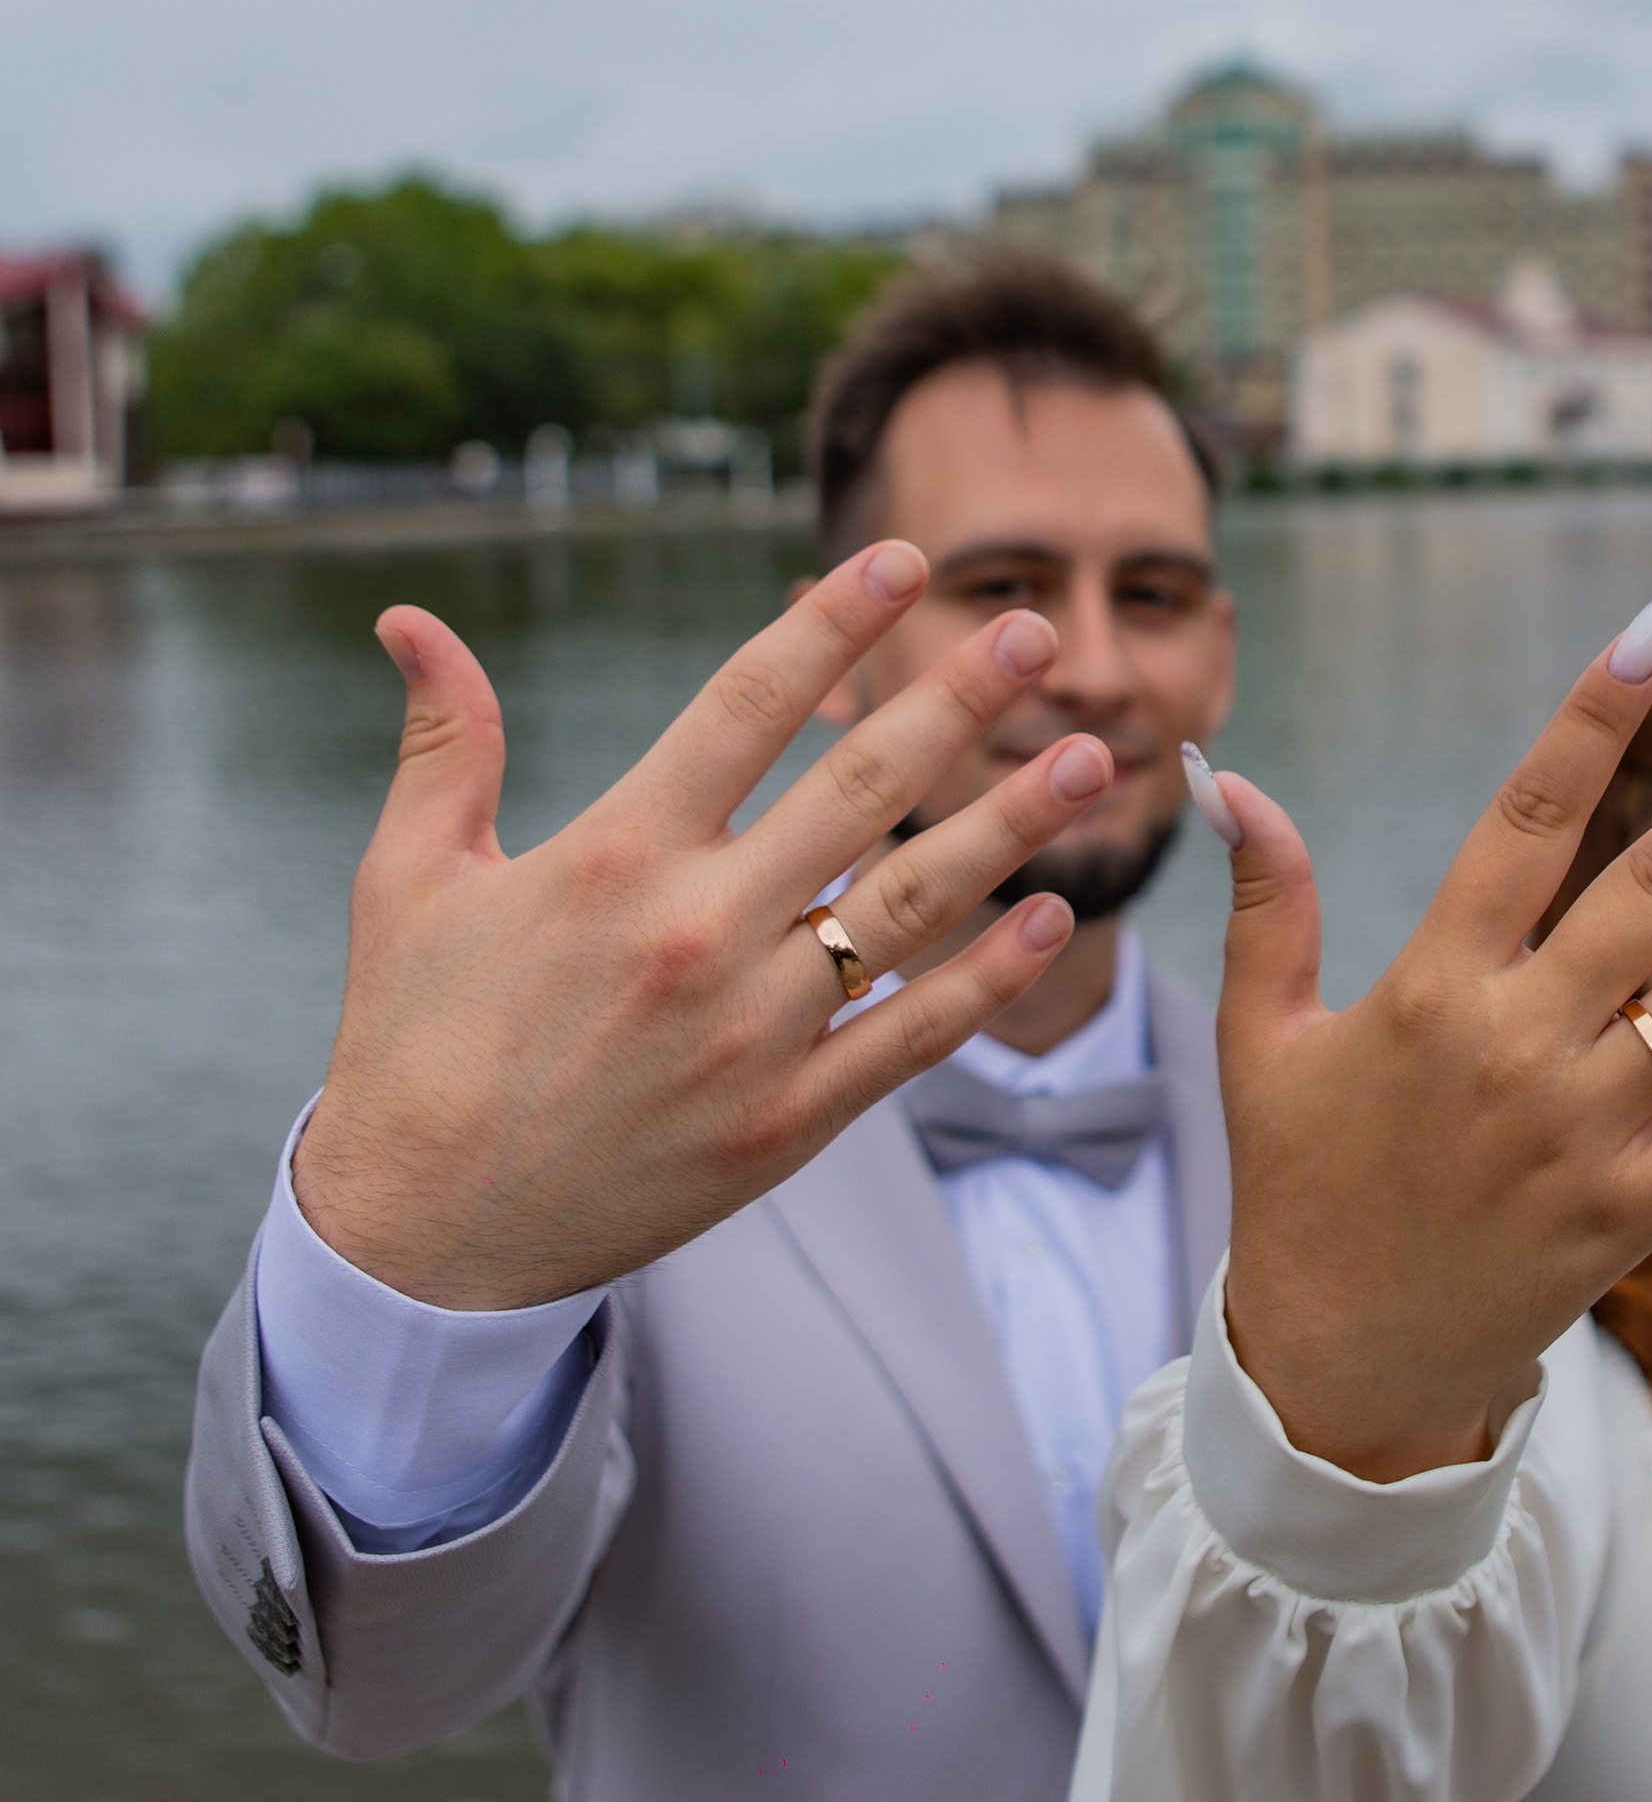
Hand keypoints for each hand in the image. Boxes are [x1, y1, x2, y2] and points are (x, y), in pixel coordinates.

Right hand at [293, 543, 1104, 1307]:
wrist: (422, 1240)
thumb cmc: (410, 1044)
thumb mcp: (408, 880)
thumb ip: (445, 742)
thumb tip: (412, 621)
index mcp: (614, 854)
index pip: (748, 703)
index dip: (834, 624)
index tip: (903, 561)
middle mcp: (699, 932)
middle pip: (861, 789)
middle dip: (961, 701)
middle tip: (1040, 634)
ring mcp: (753, 1032)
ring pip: (913, 905)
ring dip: (1012, 825)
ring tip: (1094, 758)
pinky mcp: (786, 1122)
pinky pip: (912, 1036)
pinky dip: (989, 979)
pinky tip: (1052, 918)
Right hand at [1196, 623, 1651, 1477]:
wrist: (1336, 1370)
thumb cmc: (1299, 1191)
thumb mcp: (1261, 1044)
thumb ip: (1269, 906)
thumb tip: (1233, 782)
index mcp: (1429, 988)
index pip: (1524, 821)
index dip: (1592, 717)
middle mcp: (1516, 1048)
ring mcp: (1585, 1134)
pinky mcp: (1636, 1215)